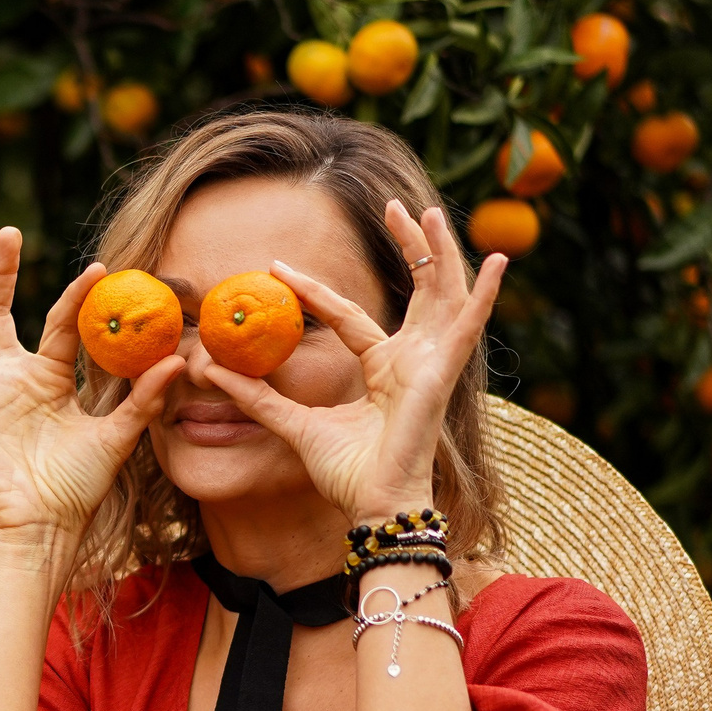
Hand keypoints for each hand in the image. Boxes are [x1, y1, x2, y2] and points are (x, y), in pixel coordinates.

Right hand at [0, 228, 182, 568]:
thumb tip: (180, 361)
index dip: (77, 297)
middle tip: (9, 232)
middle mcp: (9, 377)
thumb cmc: (77, 488)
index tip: (98, 269)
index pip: (60, 324)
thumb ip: (144, 400)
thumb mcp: (116, 438)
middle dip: (2, 272)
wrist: (41, 524)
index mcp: (48, 378)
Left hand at [200, 200, 504, 522]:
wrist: (372, 506)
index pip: (349, 316)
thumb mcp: (292, 425)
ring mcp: (431, 364)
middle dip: (409, 246)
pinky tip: (500, 259)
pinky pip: (470, 326)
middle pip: (416, 289)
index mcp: (383, 369)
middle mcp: (412, 360)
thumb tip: (210, 369)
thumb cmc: (346, 474)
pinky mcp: (443, 373)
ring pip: (443, 293)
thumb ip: (258, 397)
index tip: (279, 266)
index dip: (316, 290)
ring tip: (426, 210)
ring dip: (439, 250)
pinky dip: (486, 294)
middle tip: (395, 204)